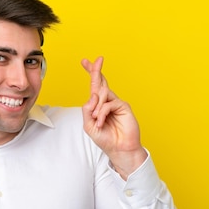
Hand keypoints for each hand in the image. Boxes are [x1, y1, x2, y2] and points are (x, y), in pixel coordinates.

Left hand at [81, 57, 146, 178]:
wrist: (119, 149)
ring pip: (101, 93)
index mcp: (98, 105)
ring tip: (96, 120)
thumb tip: (92, 96)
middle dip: (95, 70)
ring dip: (96, 107)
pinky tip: (101, 122)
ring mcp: (116, 103)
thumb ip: (87, 110)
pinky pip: (108, 104)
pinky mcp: (123, 106)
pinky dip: (102, 113)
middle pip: (100, 82)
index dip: (90, 73)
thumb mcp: (89, 125)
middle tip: (97, 59)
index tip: (85, 61)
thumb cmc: (105, 138)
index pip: (94, 86)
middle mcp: (107, 101)